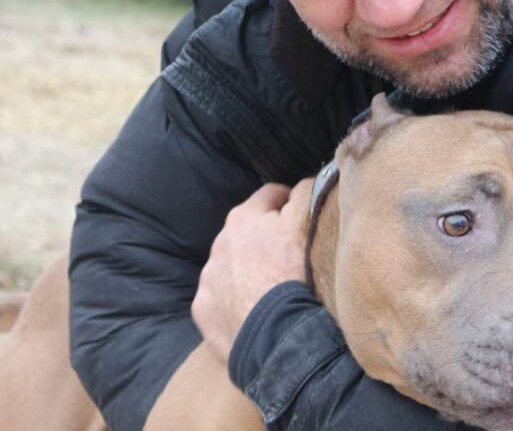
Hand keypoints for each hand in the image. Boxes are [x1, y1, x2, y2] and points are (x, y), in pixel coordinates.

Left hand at [192, 179, 313, 362]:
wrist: (275, 334)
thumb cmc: (294, 274)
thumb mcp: (305, 224)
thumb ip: (304, 194)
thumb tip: (306, 182)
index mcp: (244, 217)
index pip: (271, 194)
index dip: (290, 201)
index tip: (303, 215)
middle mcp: (219, 243)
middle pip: (248, 230)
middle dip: (266, 236)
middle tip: (291, 253)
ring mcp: (209, 278)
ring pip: (231, 263)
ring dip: (248, 267)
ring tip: (272, 285)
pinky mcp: (203, 309)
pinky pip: (219, 296)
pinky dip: (234, 298)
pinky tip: (254, 308)